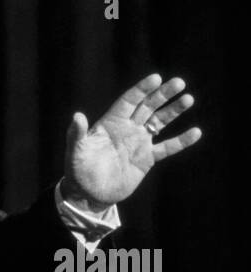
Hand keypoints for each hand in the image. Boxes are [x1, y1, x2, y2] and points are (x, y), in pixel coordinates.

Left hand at [62, 73, 201, 210]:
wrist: (89, 193)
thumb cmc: (78, 170)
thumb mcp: (76, 151)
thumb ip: (77, 133)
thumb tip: (77, 116)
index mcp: (111, 122)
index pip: (129, 100)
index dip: (142, 89)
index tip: (156, 77)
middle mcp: (127, 128)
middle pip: (148, 106)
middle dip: (162, 94)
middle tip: (179, 82)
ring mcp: (138, 142)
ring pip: (159, 122)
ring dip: (173, 111)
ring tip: (189, 98)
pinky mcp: (147, 159)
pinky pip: (167, 147)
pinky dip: (181, 141)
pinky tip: (196, 132)